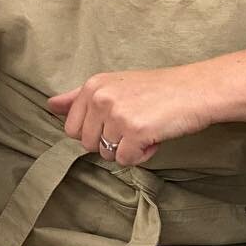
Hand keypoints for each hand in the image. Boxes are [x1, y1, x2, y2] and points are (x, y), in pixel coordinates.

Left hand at [48, 65, 213, 166]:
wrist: (196, 90)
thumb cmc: (156, 90)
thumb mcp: (113, 85)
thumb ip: (79, 97)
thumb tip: (50, 106)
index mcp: (91, 86)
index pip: (72, 128)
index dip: (94, 133)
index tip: (115, 123)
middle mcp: (99, 98)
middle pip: (87, 144)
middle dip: (110, 143)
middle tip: (133, 126)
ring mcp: (116, 114)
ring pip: (107, 154)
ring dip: (127, 149)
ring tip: (146, 129)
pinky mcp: (135, 131)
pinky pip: (126, 160)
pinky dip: (142, 155)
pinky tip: (154, 137)